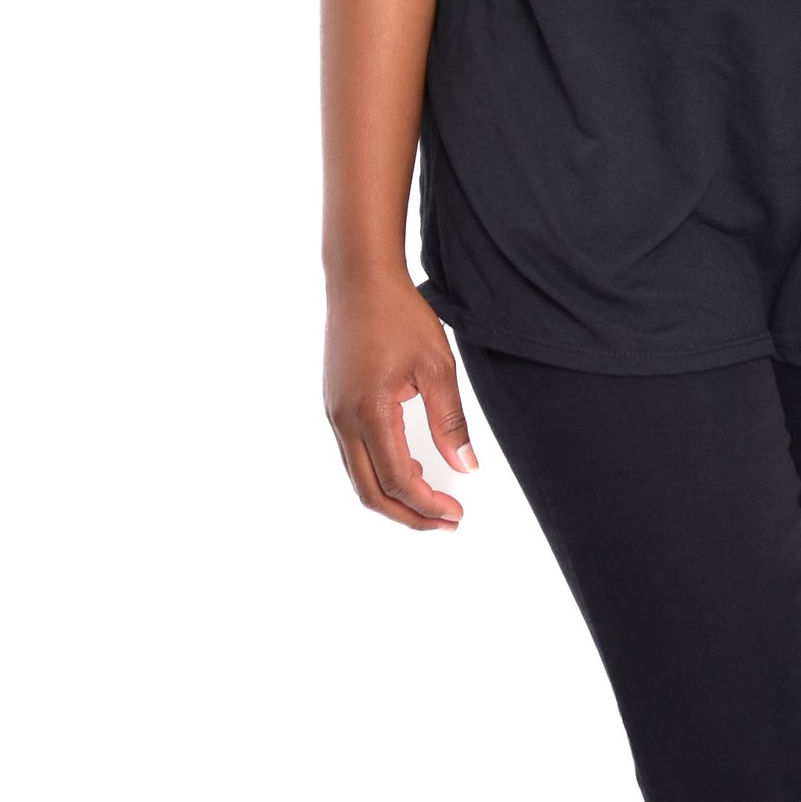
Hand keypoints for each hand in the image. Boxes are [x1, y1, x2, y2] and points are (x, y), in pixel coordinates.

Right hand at [324, 272, 477, 530]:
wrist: (360, 280)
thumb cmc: (399, 315)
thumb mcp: (437, 366)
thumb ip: (450, 422)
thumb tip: (467, 468)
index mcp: (370, 413)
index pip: (399, 480)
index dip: (428, 505)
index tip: (455, 514)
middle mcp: (343, 420)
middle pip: (371, 493)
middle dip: (408, 515)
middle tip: (445, 522)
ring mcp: (333, 414)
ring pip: (358, 477)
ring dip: (392, 496)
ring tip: (431, 498)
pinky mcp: (333, 405)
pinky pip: (353, 455)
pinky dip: (379, 471)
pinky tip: (409, 462)